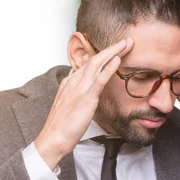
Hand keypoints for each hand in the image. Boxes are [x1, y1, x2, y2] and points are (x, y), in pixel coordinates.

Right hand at [35, 38, 133, 169]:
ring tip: (126, 44)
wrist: (53, 138)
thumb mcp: (71, 106)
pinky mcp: (86, 97)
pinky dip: (109, 68)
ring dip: (113, 52)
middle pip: (94, 59)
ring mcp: (79, 88)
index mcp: (70, 82)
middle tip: (126, 41)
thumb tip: (88, 91)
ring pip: (97, 63)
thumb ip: (78, 96)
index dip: (102, 55)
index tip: (114, 49)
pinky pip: (99, 79)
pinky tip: (118, 60)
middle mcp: (74, 81)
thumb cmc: (62, 126)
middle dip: (111, 48)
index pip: (87, 63)